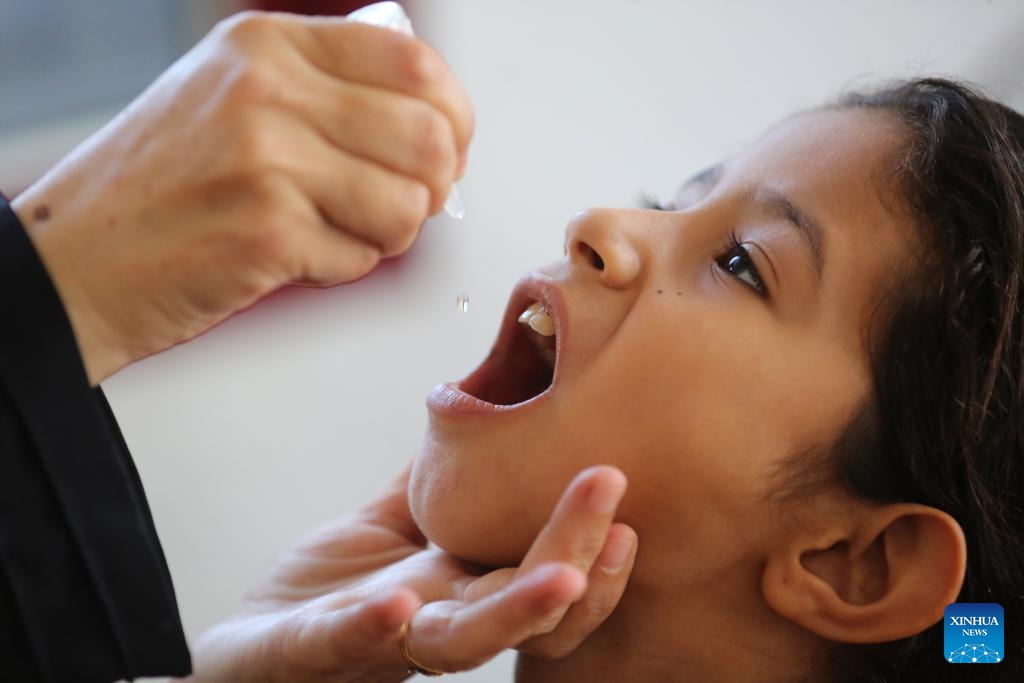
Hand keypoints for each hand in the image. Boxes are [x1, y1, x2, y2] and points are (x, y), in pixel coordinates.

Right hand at [12, 11, 473, 384]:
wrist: (74, 261)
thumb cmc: (160, 187)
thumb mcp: (234, 98)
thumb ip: (327, 94)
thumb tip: (432, 124)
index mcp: (269, 44)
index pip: (415, 64)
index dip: (454, 117)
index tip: (449, 149)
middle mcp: (269, 89)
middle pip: (429, 135)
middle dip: (434, 187)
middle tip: (406, 205)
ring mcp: (267, 158)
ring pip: (408, 204)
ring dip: (390, 235)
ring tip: (338, 233)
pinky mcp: (266, 230)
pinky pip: (362, 257)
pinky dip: (341, 268)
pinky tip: (292, 257)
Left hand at [184, 465, 636, 681]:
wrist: (255, 646)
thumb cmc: (333, 588)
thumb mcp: (398, 519)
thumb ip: (440, 476)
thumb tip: (482, 400)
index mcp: (464, 591)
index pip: (547, 580)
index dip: (593, 549)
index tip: (621, 492)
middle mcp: (440, 626)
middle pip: (525, 608)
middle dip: (575, 554)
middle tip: (607, 486)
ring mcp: (384, 644)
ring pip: (463, 640)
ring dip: (518, 610)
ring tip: (560, 573)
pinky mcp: (317, 649)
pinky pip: (347, 641)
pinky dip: (373, 627)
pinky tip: (397, 604)